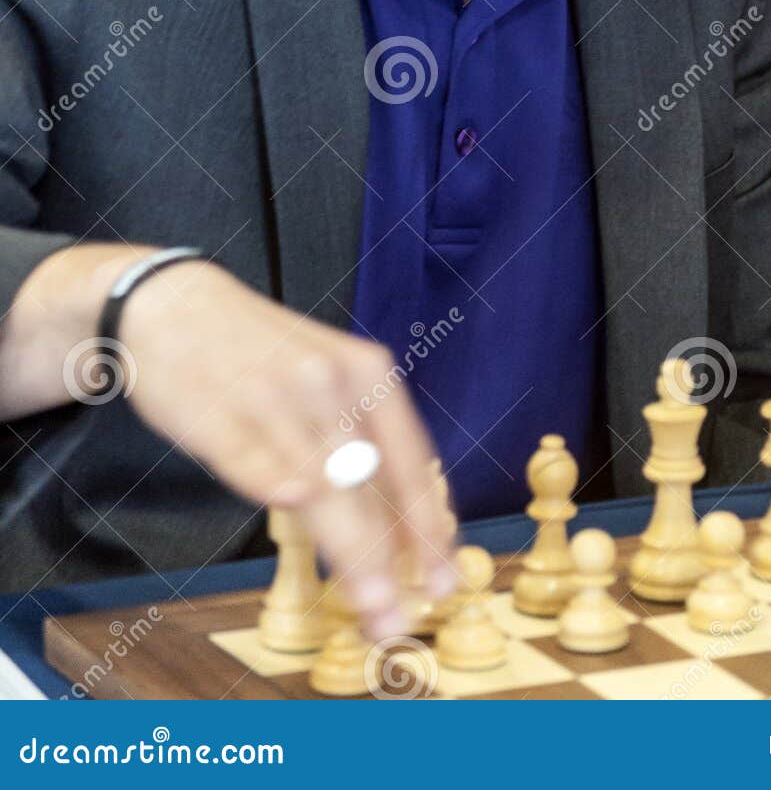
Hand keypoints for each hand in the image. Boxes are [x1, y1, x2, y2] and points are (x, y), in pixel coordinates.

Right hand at [117, 259, 457, 636]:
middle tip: (402, 618)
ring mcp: (272, 398)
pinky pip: (250, 458)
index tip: (442, 581)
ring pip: (321, 485)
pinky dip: (272, 479)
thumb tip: (409, 527)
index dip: (428, 527)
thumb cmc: (263, 355)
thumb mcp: (330, 378)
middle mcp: (327, 382)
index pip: (410, 462)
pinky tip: (295, 504)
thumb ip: (365, 442)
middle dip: (390, 561)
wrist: (177, 304)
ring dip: (349, 553)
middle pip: (369, 484)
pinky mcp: (218, 415)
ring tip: (369, 605)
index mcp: (366, 372)